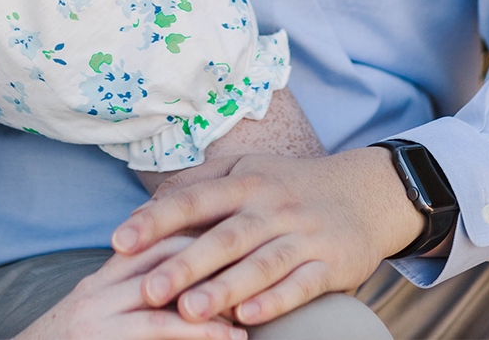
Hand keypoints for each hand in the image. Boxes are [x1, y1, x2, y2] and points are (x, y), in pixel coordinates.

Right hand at [13, 236, 248, 339]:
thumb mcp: (99, 315)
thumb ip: (134, 295)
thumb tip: (183, 290)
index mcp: (104, 276)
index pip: (159, 234)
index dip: (202, 233)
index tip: (241, 240)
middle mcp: (100, 286)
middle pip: (168, 250)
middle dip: (216, 260)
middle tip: (256, 274)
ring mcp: (97, 313)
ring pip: (166, 291)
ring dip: (213, 302)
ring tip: (248, 319)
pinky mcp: (100, 338)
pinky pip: (156, 330)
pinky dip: (197, 332)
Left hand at [110, 148, 424, 326]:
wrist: (368, 192)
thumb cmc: (291, 185)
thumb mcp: (247, 171)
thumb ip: (197, 185)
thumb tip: (144, 207)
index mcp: (245, 183)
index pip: (194, 199)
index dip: (156, 220)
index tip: (120, 241)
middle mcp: (272, 206)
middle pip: (224, 237)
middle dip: (185, 264)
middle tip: (148, 290)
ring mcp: (303, 235)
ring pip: (260, 264)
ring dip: (225, 289)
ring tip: (191, 312)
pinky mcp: (331, 264)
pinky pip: (301, 285)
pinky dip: (275, 302)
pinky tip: (248, 319)